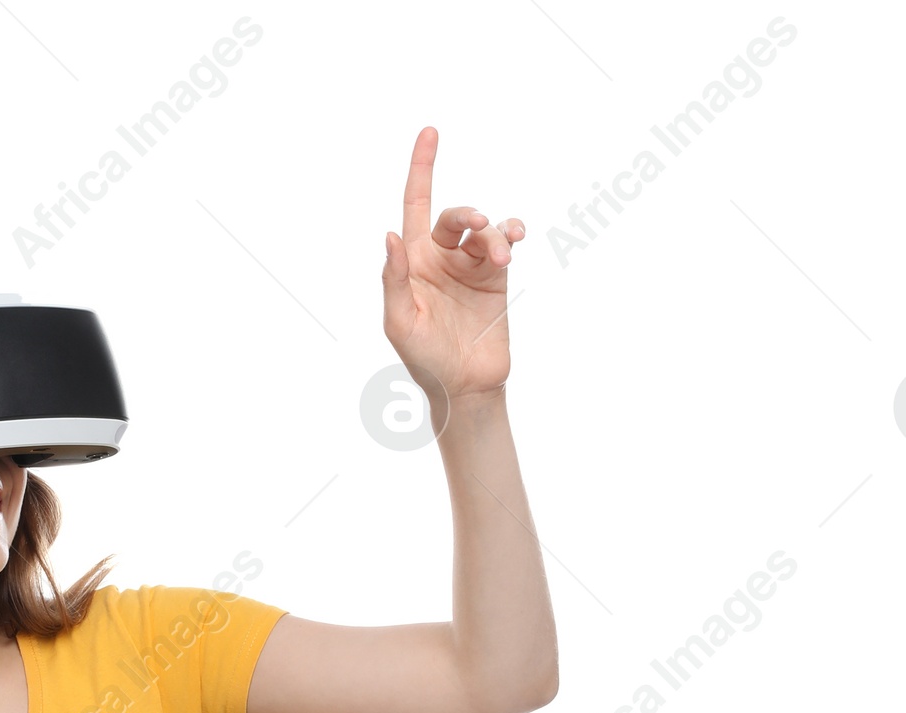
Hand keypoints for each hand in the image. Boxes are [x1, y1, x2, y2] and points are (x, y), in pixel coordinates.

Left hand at [383, 126, 523, 404]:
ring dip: (495, 235)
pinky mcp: (495, 278)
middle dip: (469, 214)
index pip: (414, 205)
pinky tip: (515, 237)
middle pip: (455, 216)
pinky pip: (505, 243)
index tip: (430, 131)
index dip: (421, 168)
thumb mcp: (399, 323)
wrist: (464, 388)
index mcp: (412, 262)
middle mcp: (441, 258)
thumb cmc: (424, 360)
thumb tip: (390, 236)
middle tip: (482, 225)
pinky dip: (512, 234)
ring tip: (503, 257)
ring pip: (484, 231)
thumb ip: (393, 279)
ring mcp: (470, 266)